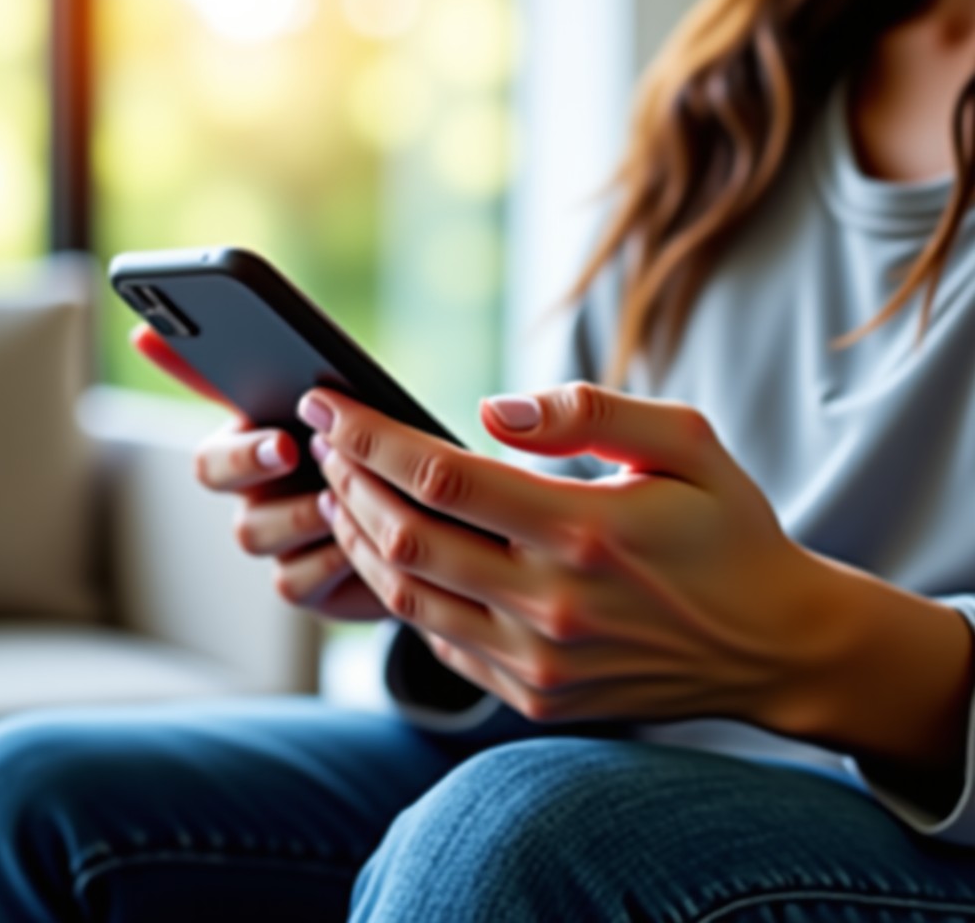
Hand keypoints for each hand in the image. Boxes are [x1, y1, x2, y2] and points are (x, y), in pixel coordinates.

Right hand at [131, 325, 386, 620]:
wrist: (437, 530)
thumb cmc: (391, 453)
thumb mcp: (365, 404)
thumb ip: (317, 373)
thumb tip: (245, 328)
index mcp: (258, 425)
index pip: (202, 389)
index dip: (187, 375)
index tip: (255, 401)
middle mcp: (252, 482)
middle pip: (210, 470)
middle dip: (247, 458)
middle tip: (290, 446)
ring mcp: (273, 535)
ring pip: (252, 529)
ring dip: (297, 512)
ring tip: (341, 496)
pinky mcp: (300, 583)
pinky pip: (291, 579)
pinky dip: (325, 560)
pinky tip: (356, 546)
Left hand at [300, 381, 827, 725]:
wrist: (773, 644)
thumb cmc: (729, 530)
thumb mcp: (686, 443)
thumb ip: (589, 413)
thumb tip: (488, 408)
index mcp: (587, 531)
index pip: (442, 476)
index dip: (370, 434)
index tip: (328, 400)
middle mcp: (553, 606)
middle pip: (405, 538)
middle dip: (347, 479)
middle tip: (324, 439)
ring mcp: (539, 664)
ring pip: (406, 596)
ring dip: (357, 536)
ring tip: (338, 489)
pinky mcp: (535, 697)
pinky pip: (437, 642)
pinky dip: (398, 591)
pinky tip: (389, 551)